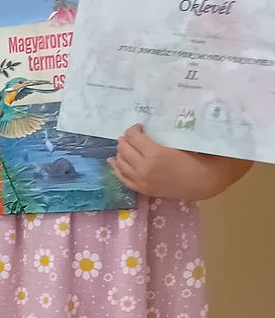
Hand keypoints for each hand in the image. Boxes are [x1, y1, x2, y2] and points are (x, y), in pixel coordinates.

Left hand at [108, 124, 222, 200]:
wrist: (202, 182)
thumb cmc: (194, 158)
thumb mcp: (177, 143)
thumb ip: (158, 137)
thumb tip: (143, 130)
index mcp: (153, 153)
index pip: (132, 136)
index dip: (134, 129)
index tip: (140, 127)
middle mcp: (143, 167)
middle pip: (123, 148)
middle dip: (126, 139)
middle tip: (132, 136)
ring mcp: (141, 180)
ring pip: (120, 162)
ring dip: (121, 152)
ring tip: (126, 147)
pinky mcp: (142, 189)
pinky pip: (122, 177)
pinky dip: (116, 168)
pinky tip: (114, 161)